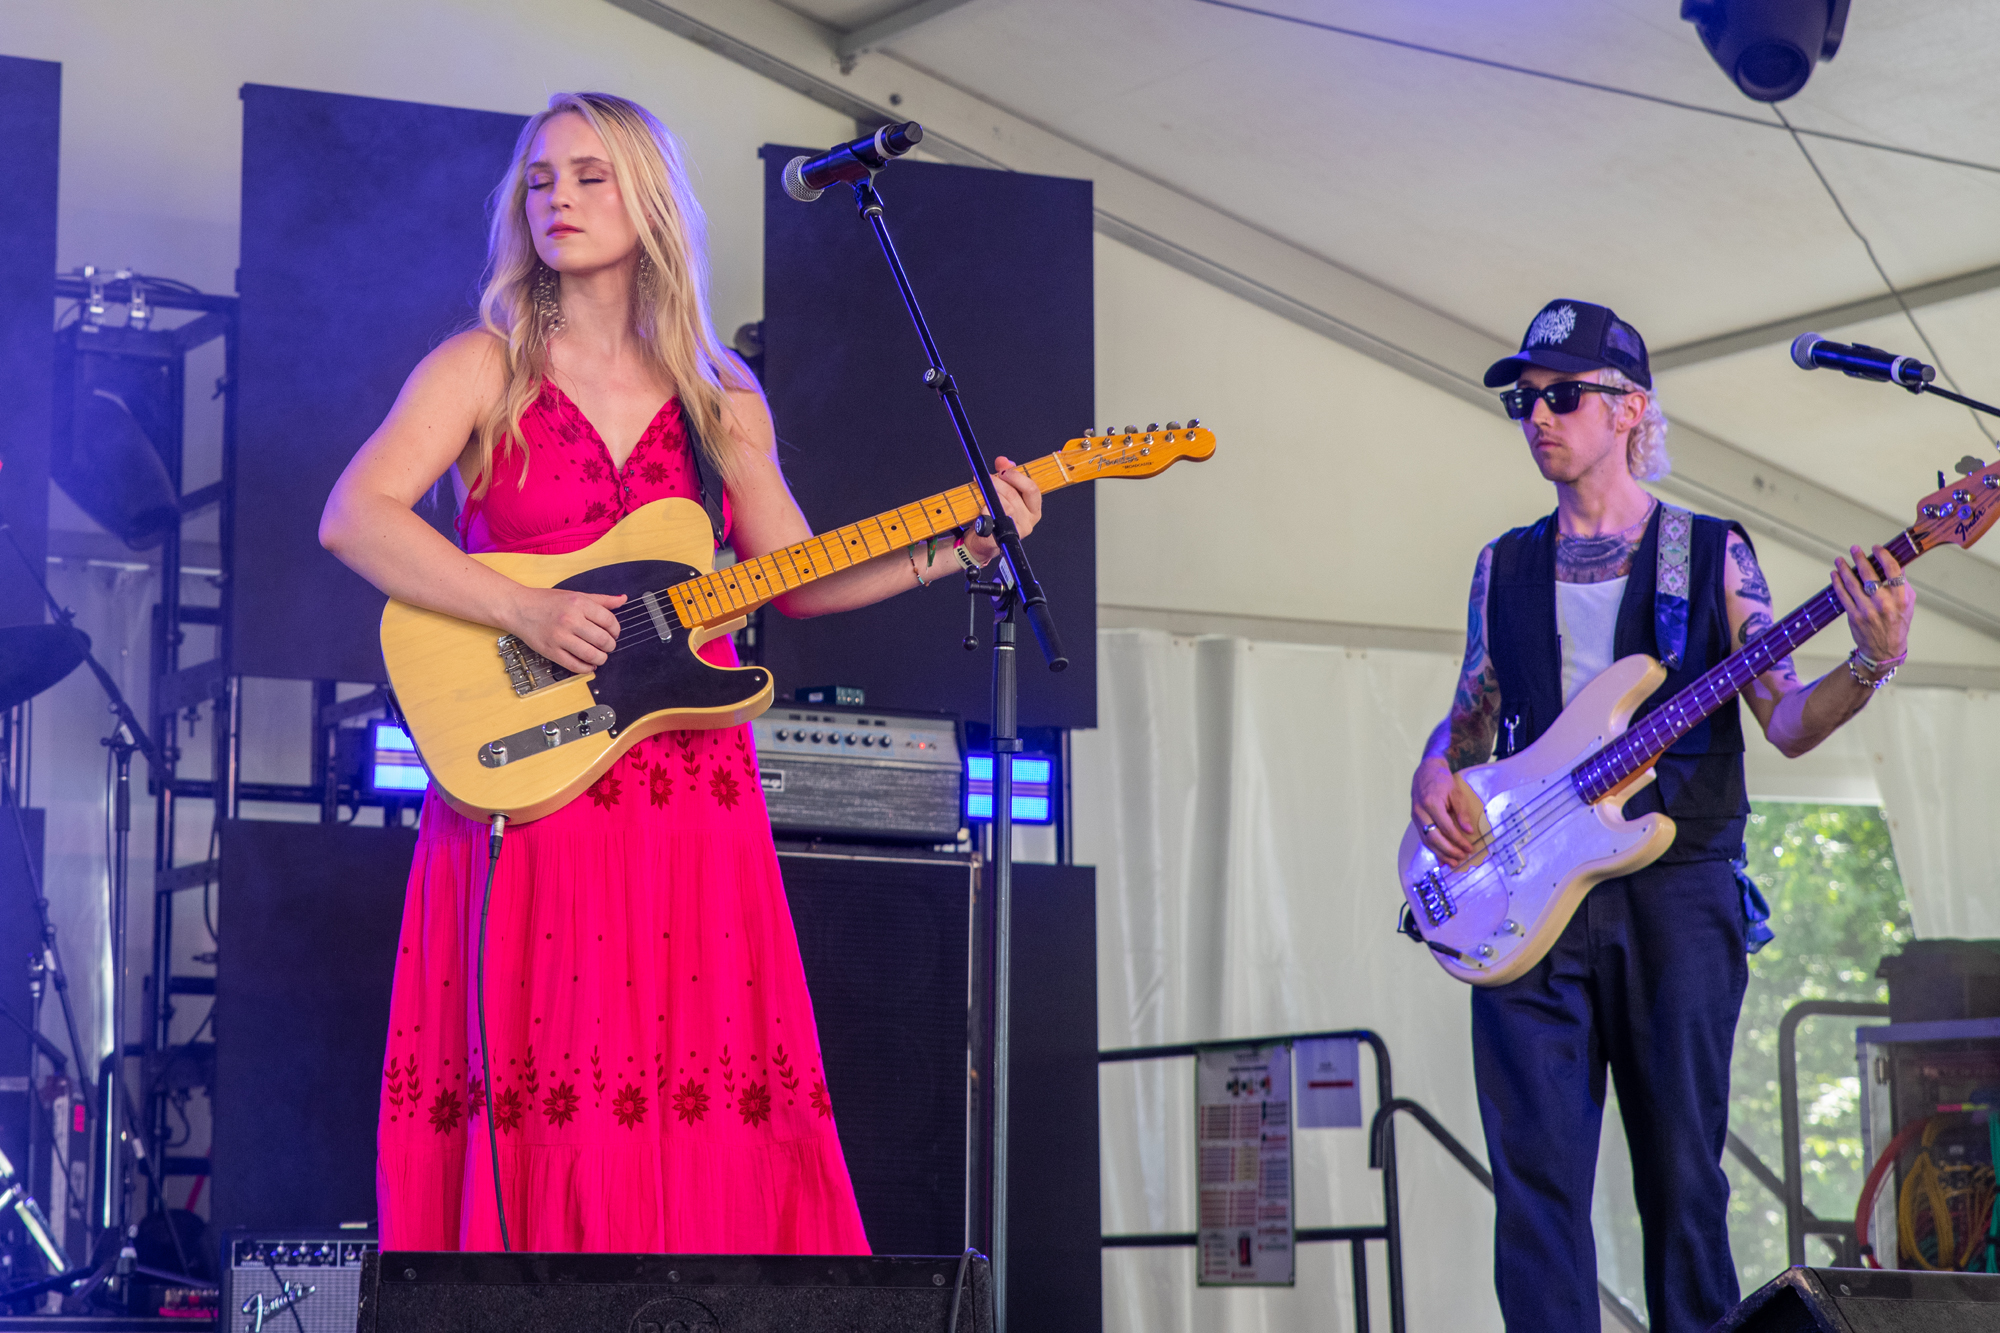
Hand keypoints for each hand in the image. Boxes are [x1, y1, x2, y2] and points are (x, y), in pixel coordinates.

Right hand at [507, 585, 626, 673]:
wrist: (518, 608)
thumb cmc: (546, 601)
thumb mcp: (575, 595)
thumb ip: (601, 600)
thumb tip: (622, 599)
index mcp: (578, 603)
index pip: (609, 621)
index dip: (616, 630)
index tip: (614, 633)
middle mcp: (570, 620)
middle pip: (603, 640)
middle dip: (610, 646)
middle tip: (607, 646)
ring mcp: (560, 637)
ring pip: (592, 655)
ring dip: (601, 659)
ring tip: (599, 656)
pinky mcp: (551, 651)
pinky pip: (575, 666)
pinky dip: (586, 668)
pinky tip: (588, 665)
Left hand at [961, 457, 1042, 565]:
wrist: (983, 539)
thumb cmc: (996, 516)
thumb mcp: (1004, 493)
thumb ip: (1006, 475)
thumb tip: (1003, 461)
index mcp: (1033, 508)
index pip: (1032, 489)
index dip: (1016, 477)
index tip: (1003, 470)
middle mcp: (1030, 519)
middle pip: (1015, 495)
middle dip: (998, 483)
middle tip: (986, 478)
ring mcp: (1019, 530)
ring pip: (1006, 506)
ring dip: (991, 495)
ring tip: (981, 491)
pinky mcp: (1005, 538)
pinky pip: (995, 519)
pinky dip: (987, 511)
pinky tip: (982, 508)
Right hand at [1410, 757, 1484, 866]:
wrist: (1426, 770)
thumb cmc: (1442, 780)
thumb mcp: (1456, 792)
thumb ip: (1462, 811)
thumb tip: (1468, 830)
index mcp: (1431, 803)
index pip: (1446, 828)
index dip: (1458, 840)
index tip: (1469, 847)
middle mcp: (1420, 812)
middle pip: (1433, 837)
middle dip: (1448, 850)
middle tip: (1462, 857)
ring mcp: (1415, 817)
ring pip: (1426, 840)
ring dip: (1440, 853)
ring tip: (1453, 862)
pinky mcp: (1415, 820)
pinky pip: (1423, 838)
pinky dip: (1432, 849)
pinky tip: (1441, 857)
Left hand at [1831, 543, 1914, 664]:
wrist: (1884, 651)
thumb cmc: (1897, 625)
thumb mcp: (1908, 605)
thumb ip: (1902, 586)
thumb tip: (1895, 566)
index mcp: (1901, 599)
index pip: (1893, 571)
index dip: (1883, 556)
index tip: (1876, 548)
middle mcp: (1884, 603)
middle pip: (1869, 575)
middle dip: (1860, 559)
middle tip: (1854, 549)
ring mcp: (1867, 610)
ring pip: (1852, 583)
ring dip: (1844, 569)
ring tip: (1839, 559)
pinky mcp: (1853, 616)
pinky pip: (1843, 595)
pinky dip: (1837, 583)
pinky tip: (1834, 574)